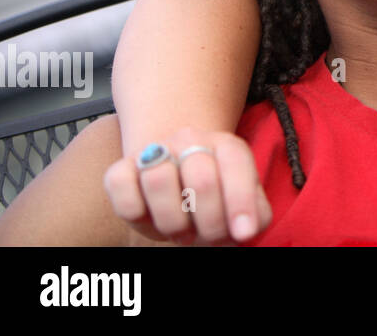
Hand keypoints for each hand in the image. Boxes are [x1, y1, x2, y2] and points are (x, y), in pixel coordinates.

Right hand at [103, 127, 271, 244]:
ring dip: (173, 221)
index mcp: (226, 146)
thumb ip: (255, 213)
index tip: (243, 233)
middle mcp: (190, 140)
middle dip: (209, 222)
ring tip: (181, 229)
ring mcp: (154, 150)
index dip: (241, 201)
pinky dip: (135, 211)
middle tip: (208, 237)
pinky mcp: (121, 167)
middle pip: (201, 180)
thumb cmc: (216, 196)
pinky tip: (150, 216)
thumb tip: (245, 229)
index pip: (236, 163)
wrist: (176, 173)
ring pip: (158, 181)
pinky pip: (121, 186)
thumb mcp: (242, 201)